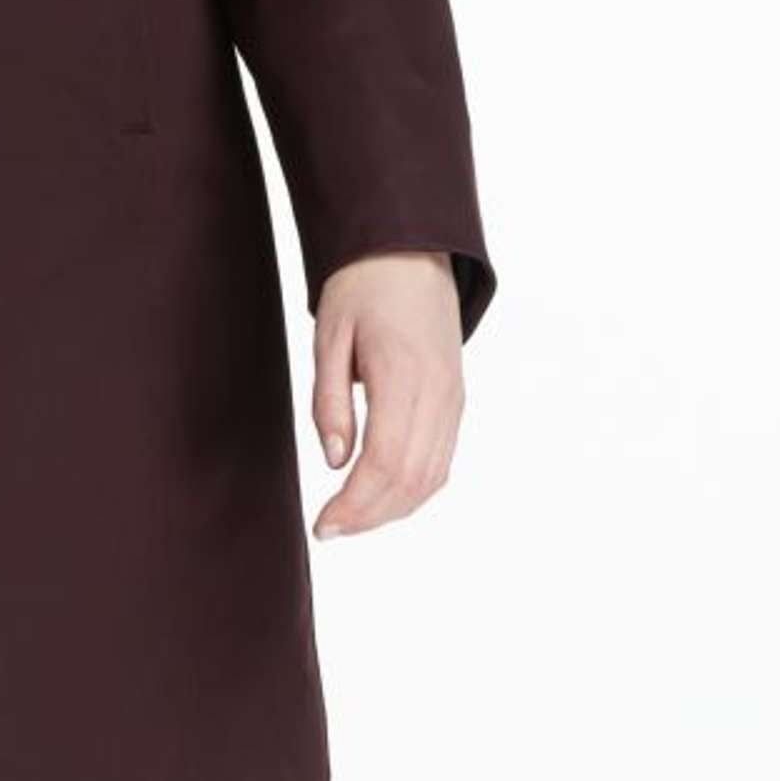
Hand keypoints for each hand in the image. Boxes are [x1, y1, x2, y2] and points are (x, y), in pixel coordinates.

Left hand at [308, 251, 463, 539]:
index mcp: (404, 374)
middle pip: (411, 479)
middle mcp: (439, 394)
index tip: (323, 524)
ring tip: (350, 519)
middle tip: (329, 530)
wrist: (411, 251)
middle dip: (369, 516)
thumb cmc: (363, 286)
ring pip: (432, 477)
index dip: (355, 504)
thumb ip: (330, 400)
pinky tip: (381, 497)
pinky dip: (413, 489)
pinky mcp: (456, 401)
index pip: (385, 461)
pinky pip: (441, 460)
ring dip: (391, 509)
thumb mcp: (329, 335)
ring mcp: (453, 399)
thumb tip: (334, 460)